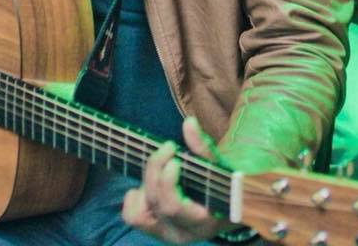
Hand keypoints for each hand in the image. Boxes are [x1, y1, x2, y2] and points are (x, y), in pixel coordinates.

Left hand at [122, 117, 228, 243]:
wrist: (226, 207)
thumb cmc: (223, 184)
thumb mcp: (218, 167)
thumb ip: (203, 147)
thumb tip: (189, 123)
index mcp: (200, 222)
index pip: (171, 207)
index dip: (166, 181)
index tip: (174, 158)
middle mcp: (180, 234)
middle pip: (155, 202)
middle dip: (156, 170)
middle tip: (168, 149)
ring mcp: (165, 234)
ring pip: (138, 214)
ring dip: (145, 185)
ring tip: (159, 169)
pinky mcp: (153, 230)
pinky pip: (132, 216)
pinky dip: (134, 197)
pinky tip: (149, 184)